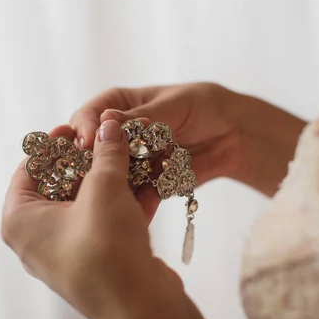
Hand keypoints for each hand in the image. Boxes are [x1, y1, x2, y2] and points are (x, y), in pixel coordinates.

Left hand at [2, 120, 180, 318]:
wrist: (140, 306)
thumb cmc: (106, 250)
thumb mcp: (104, 189)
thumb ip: (106, 153)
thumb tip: (109, 127)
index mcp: (21, 220)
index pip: (29, 170)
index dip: (53, 144)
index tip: (76, 128)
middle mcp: (38, 238)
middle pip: (61, 185)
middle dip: (92, 161)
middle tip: (110, 140)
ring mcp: (68, 251)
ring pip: (89, 203)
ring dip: (114, 180)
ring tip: (135, 155)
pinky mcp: (96, 260)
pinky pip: (106, 222)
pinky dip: (125, 203)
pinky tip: (150, 183)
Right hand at [71, 82, 305, 195]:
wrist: (233, 135)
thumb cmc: (203, 106)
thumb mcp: (174, 104)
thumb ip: (143, 115)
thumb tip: (106, 119)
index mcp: (119, 106)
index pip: (90, 115)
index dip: (84, 127)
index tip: (86, 141)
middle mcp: (118, 135)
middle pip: (92, 150)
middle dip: (89, 162)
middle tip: (91, 173)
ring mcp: (130, 162)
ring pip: (109, 177)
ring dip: (110, 188)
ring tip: (110, 197)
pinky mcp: (146, 184)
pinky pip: (134, 197)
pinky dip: (134, 205)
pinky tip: (132, 214)